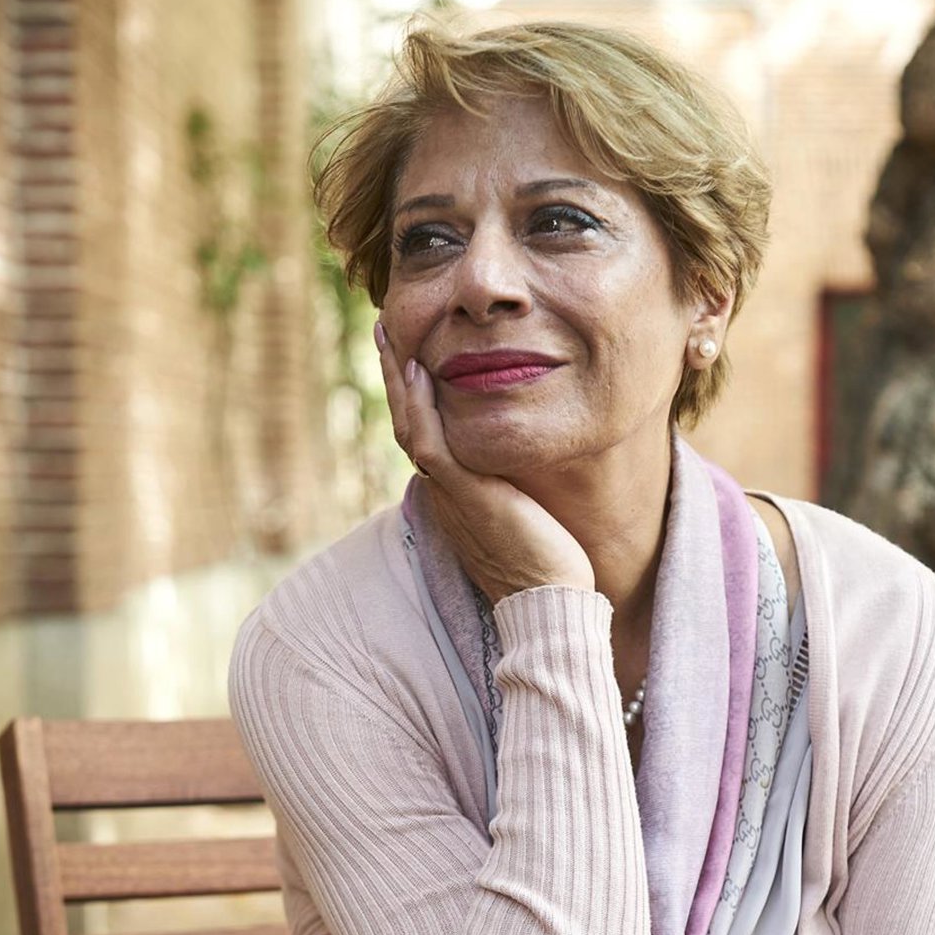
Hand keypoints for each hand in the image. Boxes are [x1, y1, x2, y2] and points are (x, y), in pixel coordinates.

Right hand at [376, 323, 593, 603]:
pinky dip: (420, 407)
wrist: (548, 604)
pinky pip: (431, 444)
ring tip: (389, 337)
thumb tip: (524, 465)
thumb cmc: (547, 568)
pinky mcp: (465, 496)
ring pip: (410, 427)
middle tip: (386, 330)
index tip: (410, 355)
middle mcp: (443, 492)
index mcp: (453, 495)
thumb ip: (513, 485)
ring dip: (397, 379)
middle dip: (395, 375)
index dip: (413, 394)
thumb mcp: (525, 514)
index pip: (424, 434)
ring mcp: (449, 494)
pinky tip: (419, 371)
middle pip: (407, 423)